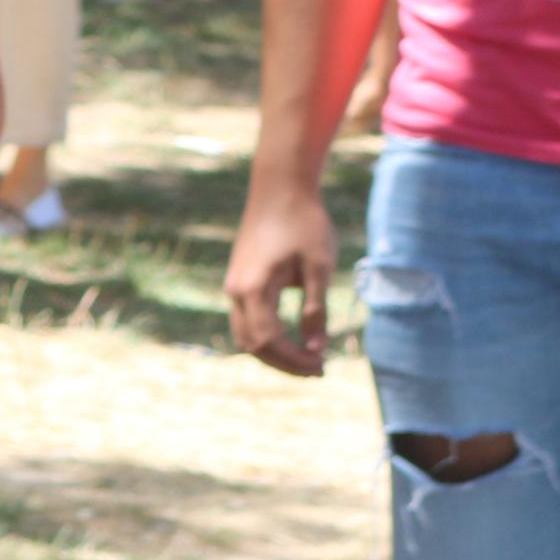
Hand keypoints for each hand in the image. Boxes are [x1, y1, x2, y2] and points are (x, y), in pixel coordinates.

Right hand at [224, 179, 340, 377]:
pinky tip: (291, 337)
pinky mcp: (240, 279)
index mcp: (254, 289)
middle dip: (284, 362)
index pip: (270, 339)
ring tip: (306, 359)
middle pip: (252, 343)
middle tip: (318, 370)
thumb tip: (316, 348)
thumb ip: (316, 310)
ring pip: (245, 334)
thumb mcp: (319, 269)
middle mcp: (236, 290)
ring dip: (273, 351)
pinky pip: (246, 319)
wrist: (280, 188)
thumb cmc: (305, 224)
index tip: (324, 365)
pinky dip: (266, 335)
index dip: (296, 359)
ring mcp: (234, 284)